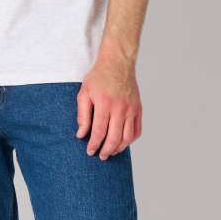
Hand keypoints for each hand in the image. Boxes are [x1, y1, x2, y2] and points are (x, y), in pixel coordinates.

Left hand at [76, 45, 142, 159]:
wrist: (118, 63)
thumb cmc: (99, 77)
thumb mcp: (84, 93)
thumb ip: (82, 115)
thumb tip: (81, 134)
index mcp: (104, 103)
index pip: (99, 131)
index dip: (94, 144)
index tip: (90, 152)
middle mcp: (120, 107)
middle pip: (114, 137)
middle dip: (106, 150)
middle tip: (101, 156)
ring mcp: (132, 109)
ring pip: (128, 137)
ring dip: (119, 148)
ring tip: (111, 152)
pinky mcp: (138, 109)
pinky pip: (137, 130)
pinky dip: (130, 140)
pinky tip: (122, 143)